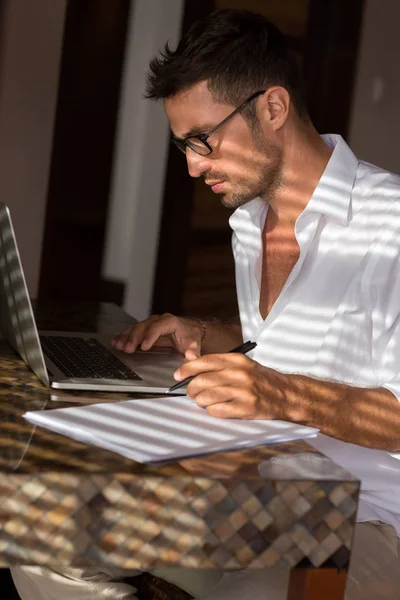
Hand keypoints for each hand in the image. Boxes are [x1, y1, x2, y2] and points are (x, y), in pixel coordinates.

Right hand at [111, 313, 203, 359]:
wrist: (188, 331)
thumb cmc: (190, 337)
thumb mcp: (193, 343)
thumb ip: (193, 350)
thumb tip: (193, 357)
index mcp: (170, 322)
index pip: (158, 326)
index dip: (150, 335)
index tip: (144, 346)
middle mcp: (158, 320)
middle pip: (143, 326)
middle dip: (134, 337)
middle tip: (127, 348)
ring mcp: (150, 324)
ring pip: (135, 328)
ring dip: (126, 337)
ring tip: (118, 346)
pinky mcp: (144, 329)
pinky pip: (132, 331)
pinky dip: (124, 336)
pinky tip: (115, 342)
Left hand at [174, 353, 289, 418]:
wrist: (287, 395)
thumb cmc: (262, 380)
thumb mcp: (243, 365)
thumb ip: (219, 364)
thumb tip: (191, 365)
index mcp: (237, 360)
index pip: (204, 361)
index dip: (187, 369)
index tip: (178, 375)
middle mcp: (239, 374)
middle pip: (201, 381)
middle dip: (191, 389)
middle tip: (192, 393)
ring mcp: (243, 391)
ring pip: (206, 397)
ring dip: (200, 401)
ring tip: (205, 402)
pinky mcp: (246, 408)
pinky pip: (217, 411)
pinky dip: (212, 411)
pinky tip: (217, 409)